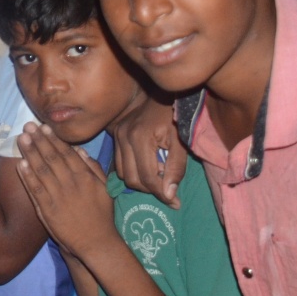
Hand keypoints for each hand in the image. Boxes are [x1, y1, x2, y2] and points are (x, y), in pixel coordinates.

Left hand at [16, 123, 115, 259]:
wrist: (97, 243)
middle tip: (28, 126)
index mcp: (84, 177)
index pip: (66, 153)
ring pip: (41, 170)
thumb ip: (94, 168)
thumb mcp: (104, 188)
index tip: (44, 127)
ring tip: (21, 138)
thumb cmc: (102, 215)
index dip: (53, 139)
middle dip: (38, 140)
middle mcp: (70, 183)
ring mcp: (58, 196)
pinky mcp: (48, 210)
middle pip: (51, 157)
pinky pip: (35, 189)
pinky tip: (20, 164)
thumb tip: (80, 150)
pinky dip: (27, 176)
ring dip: (30, 153)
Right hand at [111, 92, 183, 207]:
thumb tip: (169, 196)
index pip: (147, 177)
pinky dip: (132, 170)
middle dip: (151, 189)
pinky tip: (148, 167)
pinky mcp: (115, 133)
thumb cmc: (176, 116)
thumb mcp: (181, 142)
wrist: (163, 92)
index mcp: (140, 138)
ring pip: (122, 173)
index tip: (176, 203)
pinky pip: (119, 163)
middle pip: (132, 179)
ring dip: (140, 181)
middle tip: (168, 189)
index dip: (162, 194)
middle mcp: (123, 137)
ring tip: (158, 176)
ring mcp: (117, 135)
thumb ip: (175, 169)